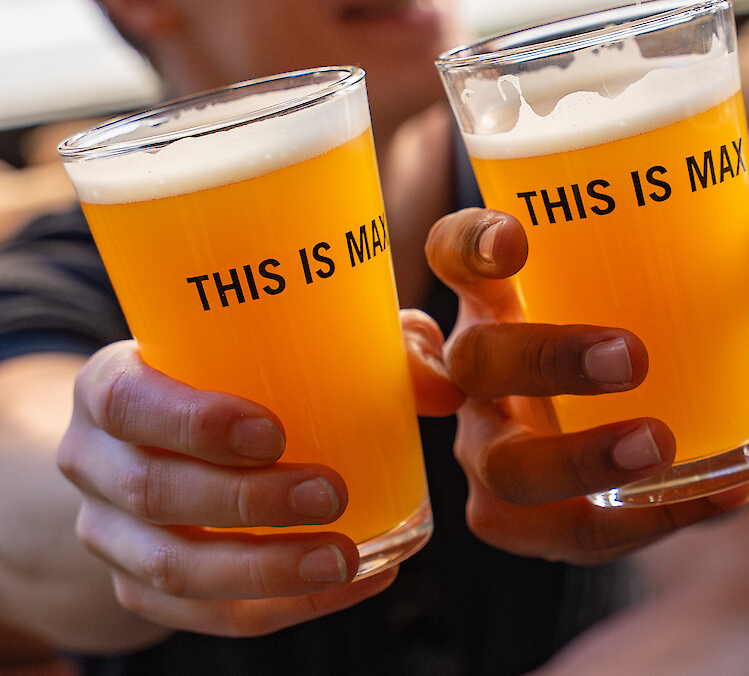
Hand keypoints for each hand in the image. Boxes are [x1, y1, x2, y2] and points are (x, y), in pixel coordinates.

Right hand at [56, 311, 462, 636]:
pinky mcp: (143, 589)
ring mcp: (110, 536)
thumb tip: (440, 386)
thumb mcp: (293, 345)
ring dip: (263, 569)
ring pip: (172, 570)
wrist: (170, 446)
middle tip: (332, 492)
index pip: (126, 402)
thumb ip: (368, 348)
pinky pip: (205, 617)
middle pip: (152, 494)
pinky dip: (282, 607)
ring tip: (345, 555)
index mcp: (112, 386)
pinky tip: (351, 581)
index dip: (192, 422)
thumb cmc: (246, 375)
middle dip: (245, 503)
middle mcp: (93, 462)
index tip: (274, 433)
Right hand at [424, 190, 748, 563]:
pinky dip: (638, 524)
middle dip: (546, 359)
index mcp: (501, 296)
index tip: (518, 240)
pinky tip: (712, 499)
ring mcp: (492, 448)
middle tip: (631, 357)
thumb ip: (721, 246)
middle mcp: (480, 373)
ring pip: (504, 467)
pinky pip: (563, 534)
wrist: (651, 415)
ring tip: (660, 445)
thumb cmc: (644, 326)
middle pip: (475, 361)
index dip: (468, 246)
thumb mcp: (673, 283)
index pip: (453, 257)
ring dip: (578, 460)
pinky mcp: (526, 518)